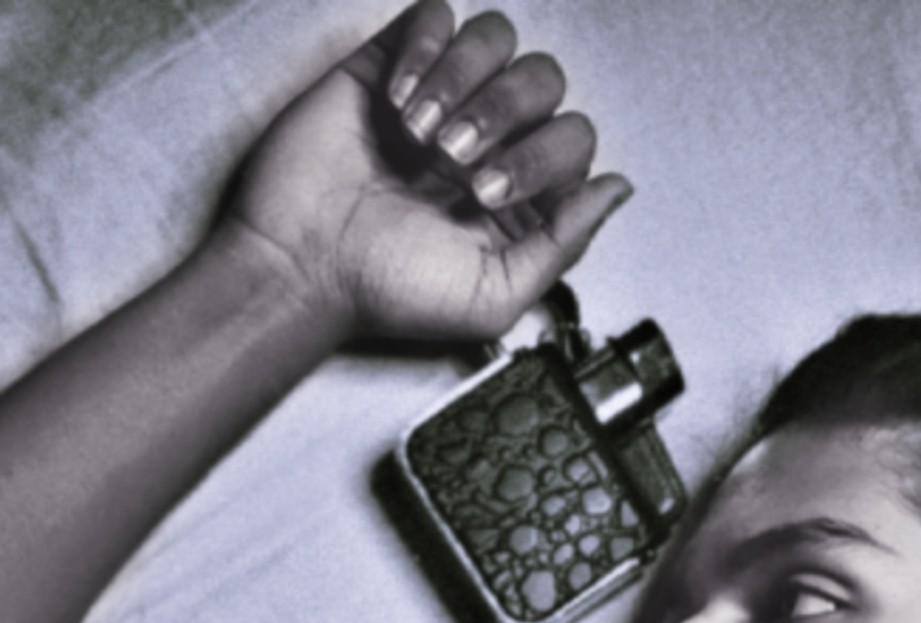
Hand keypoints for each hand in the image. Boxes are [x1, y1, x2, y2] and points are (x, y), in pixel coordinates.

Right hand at [224, 5, 630, 345]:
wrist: (303, 267)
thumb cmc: (387, 292)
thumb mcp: (493, 298)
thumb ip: (563, 244)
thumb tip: (617, 187)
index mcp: (522, 196)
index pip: (571, 138)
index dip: (540, 157)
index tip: (485, 195)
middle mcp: (490, 140)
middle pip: (542, 80)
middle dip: (502, 116)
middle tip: (451, 163)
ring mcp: (443, 98)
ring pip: (496, 39)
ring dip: (463, 82)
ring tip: (420, 135)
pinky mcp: (393, 64)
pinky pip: (438, 16)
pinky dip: (425, 50)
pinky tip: (398, 101)